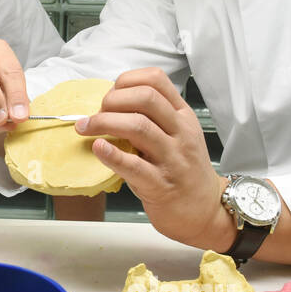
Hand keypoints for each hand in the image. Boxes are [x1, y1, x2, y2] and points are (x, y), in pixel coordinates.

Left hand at [75, 67, 232, 248]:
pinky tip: (98, 148)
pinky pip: (134, 166)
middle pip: (146, 98)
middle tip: (97, 113)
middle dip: (113, 100)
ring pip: (138, 126)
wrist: (205, 211)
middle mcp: (181, 133)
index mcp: (183, 116)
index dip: (126, 81)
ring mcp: (173, 159)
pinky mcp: (161, 185)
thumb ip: (153, 117)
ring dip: (104, 122)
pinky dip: (111, 155)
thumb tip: (111, 102)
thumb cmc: (183, 171)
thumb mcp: (178, 136)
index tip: (110, 94)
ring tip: (85, 127)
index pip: (156, 80)